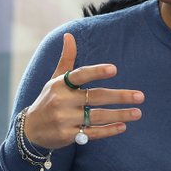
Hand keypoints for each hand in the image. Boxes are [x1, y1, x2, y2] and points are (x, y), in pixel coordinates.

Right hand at [21, 33, 142, 149]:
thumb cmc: (48, 100)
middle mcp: (62, 101)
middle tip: (140, 96)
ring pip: (97, 116)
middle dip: (119, 96)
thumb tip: (69, 35)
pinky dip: (108, 130)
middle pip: (95, 97)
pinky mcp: (68, 135)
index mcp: (60, 85)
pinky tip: (123, 126)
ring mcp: (65, 119)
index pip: (80, 75)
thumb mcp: (54, 79)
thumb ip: (66, 59)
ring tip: (137, 112)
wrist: (31, 129)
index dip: (96, 72)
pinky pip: (92, 133)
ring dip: (119, 115)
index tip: (114, 69)